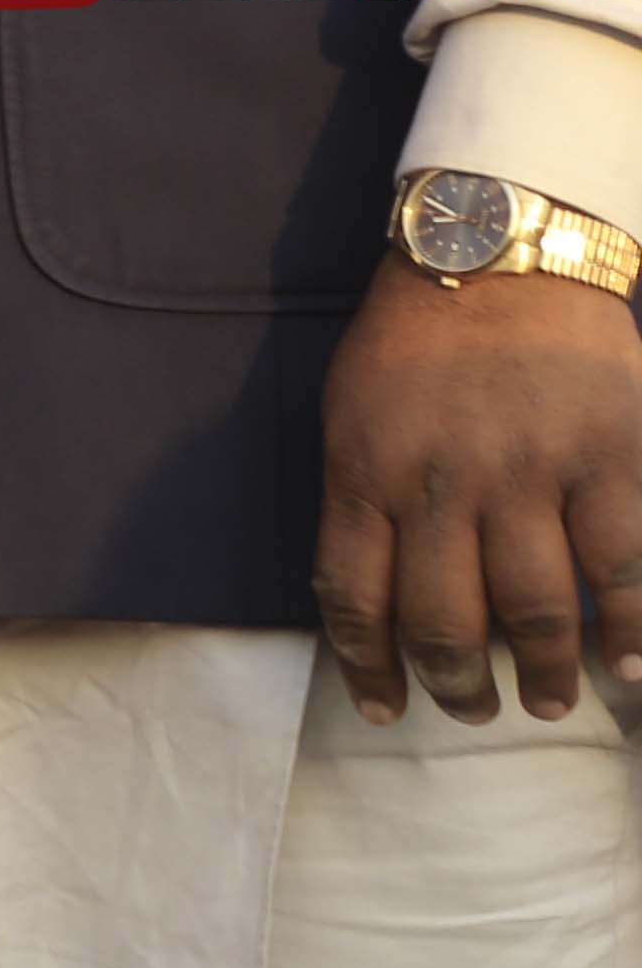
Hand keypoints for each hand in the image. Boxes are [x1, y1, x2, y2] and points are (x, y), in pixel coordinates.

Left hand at [316, 249, 641, 721]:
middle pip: (445, 618)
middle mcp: (443, 482)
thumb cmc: (417, 339)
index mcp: (367, 470)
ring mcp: (528, 473)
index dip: (370, 667)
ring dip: (544, 671)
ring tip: (550, 702)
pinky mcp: (608, 459)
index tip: (387, 710)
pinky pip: (621, 565)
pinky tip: (629, 666)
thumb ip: (363, 496)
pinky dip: (628, 628)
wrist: (502, 255)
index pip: (354, 596)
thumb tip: (373, 596)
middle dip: (460, 684)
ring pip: (533, 607)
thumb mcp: (352, 411)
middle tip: (477, 712)